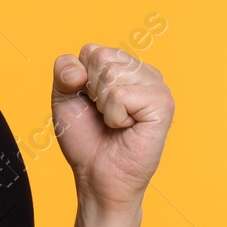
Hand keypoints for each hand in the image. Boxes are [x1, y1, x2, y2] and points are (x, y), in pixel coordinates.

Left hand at [50, 44, 173, 212]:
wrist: (96, 176)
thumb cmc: (86, 139)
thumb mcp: (64, 99)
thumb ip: (64, 72)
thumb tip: (77, 69)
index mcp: (125, 66)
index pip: (91, 50)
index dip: (80, 79)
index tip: (90, 103)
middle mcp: (144, 72)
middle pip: (100, 58)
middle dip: (91, 91)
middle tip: (103, 115)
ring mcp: (157, 86)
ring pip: (111, 74)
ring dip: (103, 105)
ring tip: (116, 121)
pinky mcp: (163, 104)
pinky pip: (121, 95)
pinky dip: (114, 116)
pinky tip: (126, 128)